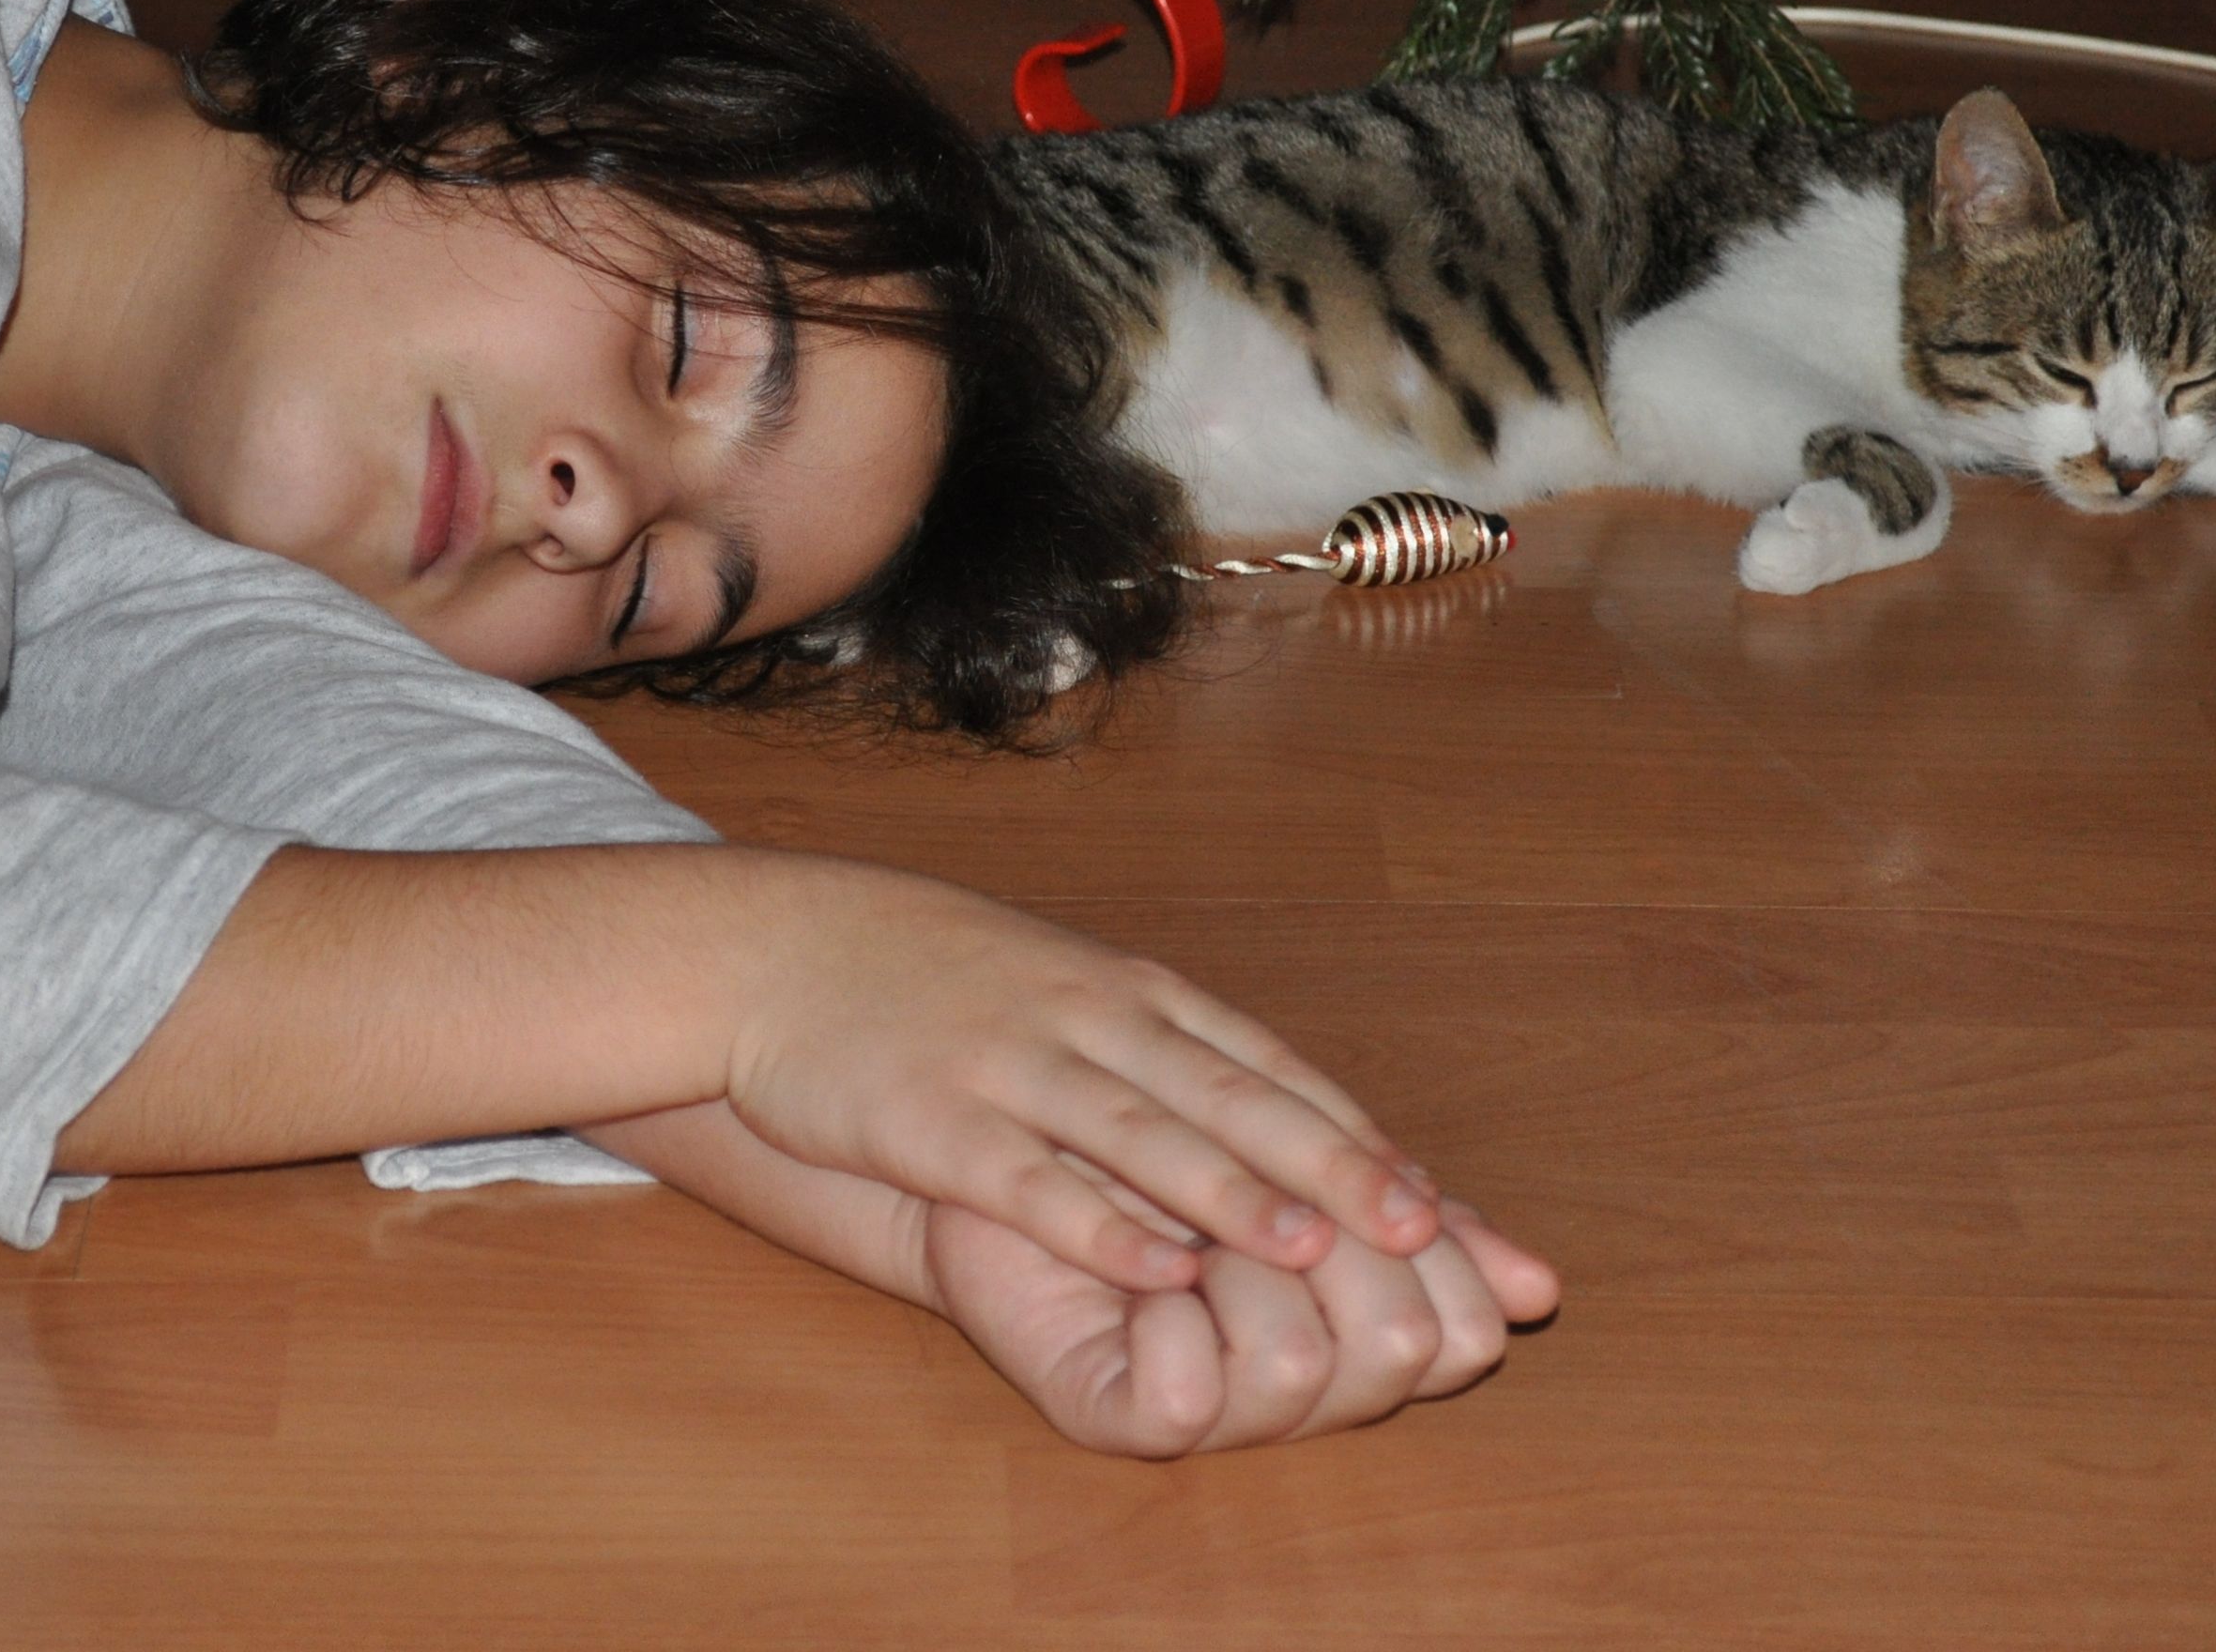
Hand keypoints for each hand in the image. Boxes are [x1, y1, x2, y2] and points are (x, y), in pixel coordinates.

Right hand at [719, 858, 1447, 1292]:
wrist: (783, 948)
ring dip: (1231, 1193)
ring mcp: (1011, 1064)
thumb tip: (1274, 1129)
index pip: (1263, 1066)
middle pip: (1226, 1096)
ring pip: (1140, 1132)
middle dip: (1327, 1166)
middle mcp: (1087, 1019)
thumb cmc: (941, 982)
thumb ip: (1163, 1053)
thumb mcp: (1064, 991)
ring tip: (1314, 1249)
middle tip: (1416, 1231)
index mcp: (1128, 993)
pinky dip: (1098, 1223)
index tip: (1433, 1204)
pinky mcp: (935, 1116)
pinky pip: (1029, 1175)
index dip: (1348, 1134)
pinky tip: (1157, 1268)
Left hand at [920, 1192, 1560, 1456]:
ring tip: (1194, 1226)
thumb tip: (1539, 1282)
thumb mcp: (1297, 1160)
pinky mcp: (1117, 1421)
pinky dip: (1169, 1305)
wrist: (1002, 1131)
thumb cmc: (1149, 1142)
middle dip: (1340, 1237)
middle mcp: (1297, 1395)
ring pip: (1299, 1361)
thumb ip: (1412, 1217)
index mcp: (1353, 1332)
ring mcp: (1209, 1417)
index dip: (1431, 1243)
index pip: (1465, 1329)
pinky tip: (1139, 1267)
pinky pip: (1190, 1392)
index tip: (1366, 1183)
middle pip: (1400, 1343)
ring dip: (1245, 1261)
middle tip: (1267, 1195)